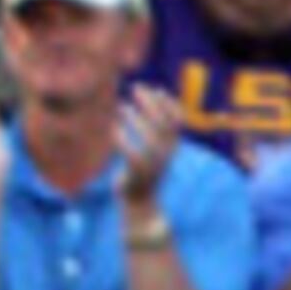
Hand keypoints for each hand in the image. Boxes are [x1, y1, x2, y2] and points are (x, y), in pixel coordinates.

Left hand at [115, 81, 182, 204]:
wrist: (138, 200)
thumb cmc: (142, 168)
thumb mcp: (153, 146)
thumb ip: (155, 125)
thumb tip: (157, 94)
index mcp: (171, 147)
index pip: (178, 121)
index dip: (170, 104)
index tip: (157, 89)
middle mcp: (165, 154)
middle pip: (163, 124)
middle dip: (150, 103)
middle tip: (135, 89)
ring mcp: (153, 164)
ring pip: (149, 138)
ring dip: (134, 118)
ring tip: (121, 106)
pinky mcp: (138, 174)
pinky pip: (131, 153)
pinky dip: (122, 139)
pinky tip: (113, 128)